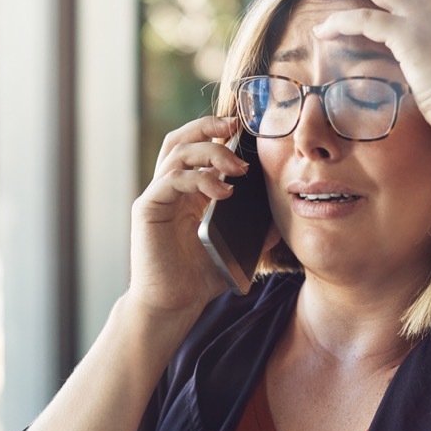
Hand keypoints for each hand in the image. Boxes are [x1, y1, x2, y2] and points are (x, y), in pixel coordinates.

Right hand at [126, 115, 247, 323]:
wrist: (173, 304)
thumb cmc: (200, 278)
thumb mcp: (236, 248)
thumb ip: (255, 231)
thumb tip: (282, 217)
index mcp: (187, 191)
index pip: (196, 147)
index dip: (216, 131)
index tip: (245, 128)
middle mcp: (169, 188)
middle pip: (181, 139)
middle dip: (207, 125)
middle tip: (236, 126)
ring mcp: (157, 196)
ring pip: (177, 153)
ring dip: (210, 153)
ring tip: (238, 169)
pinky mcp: (148, 209)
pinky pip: (171, 180)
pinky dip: (199, 178)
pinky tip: (222, 192)